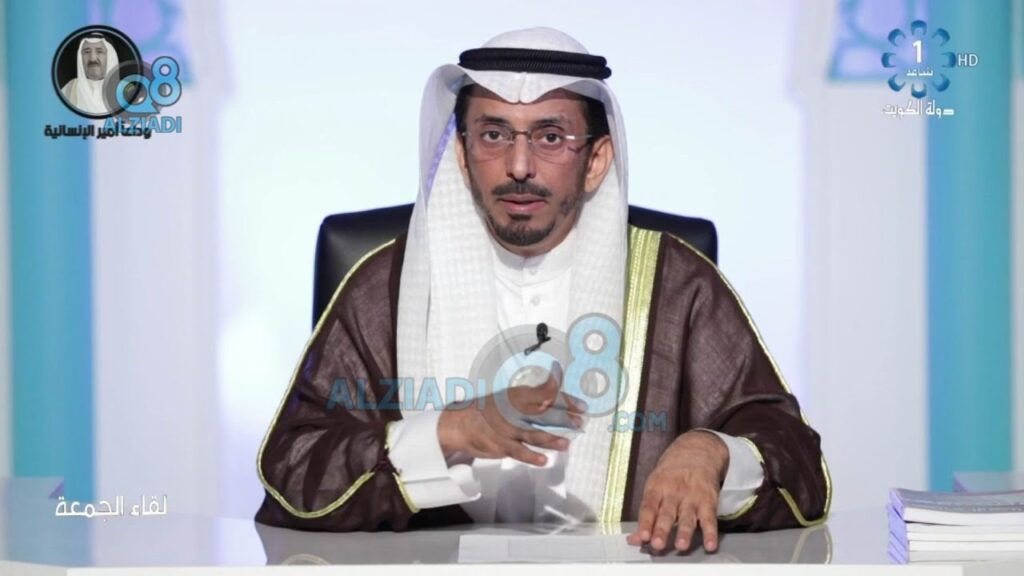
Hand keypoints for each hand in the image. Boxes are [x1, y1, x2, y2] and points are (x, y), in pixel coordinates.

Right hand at [437, 363, 585, 465]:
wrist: (460, 423)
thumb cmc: (490, 411)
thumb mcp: (510, 398)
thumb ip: (533, 398)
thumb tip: (559, 395)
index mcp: (517, 395)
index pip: (545, 395)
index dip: (565, 400)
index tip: (581, 406)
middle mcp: (512, 410)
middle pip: (542, 413)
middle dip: (562, 418)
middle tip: (580, 422)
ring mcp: (506, 429)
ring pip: (532, 433)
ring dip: (551, 439)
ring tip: (566, 443)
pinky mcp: (500, 445)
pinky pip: (518, 451)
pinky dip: (531, 456)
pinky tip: (544, 460)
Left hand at [626, 430, 728, 552]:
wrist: (697, 450)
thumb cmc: (671, 473)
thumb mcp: (654, 486)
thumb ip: (646, 515)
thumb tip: (633, 539)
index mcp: (657, 488)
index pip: (649, 507)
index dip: (645, 522)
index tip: (642, 536)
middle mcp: (674, 492)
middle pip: (667, 513)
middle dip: (662, 530)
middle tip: (657, 544)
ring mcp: (692, 497)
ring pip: (687, 517)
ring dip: (685, 532)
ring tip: (681, 546)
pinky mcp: (708, 500)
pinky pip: (710, 518)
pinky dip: (711, 533)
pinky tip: (710, 544)